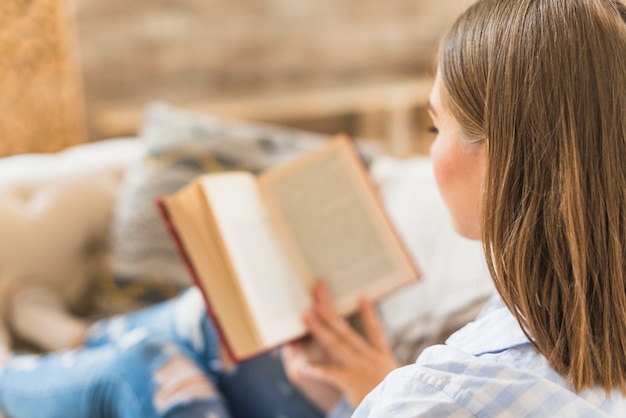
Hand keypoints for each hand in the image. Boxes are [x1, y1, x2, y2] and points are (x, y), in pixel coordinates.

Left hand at [287, 281, 398, 407]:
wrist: (406, 409)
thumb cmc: (402, 400)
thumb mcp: (402, 383)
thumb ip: (390, 375)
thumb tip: (388, 374)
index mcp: (384, 360)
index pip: (376, 333)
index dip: (368, 315)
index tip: (362, 298)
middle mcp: (372, 360)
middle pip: (347, 332)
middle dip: (331, 312)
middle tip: (319, 293)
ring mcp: (362, 369)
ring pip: (337, 345)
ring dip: (320, 330)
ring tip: (307, 316)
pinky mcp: (353, 382)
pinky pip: (330, 374)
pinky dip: (316, 370)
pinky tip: (302, 365)